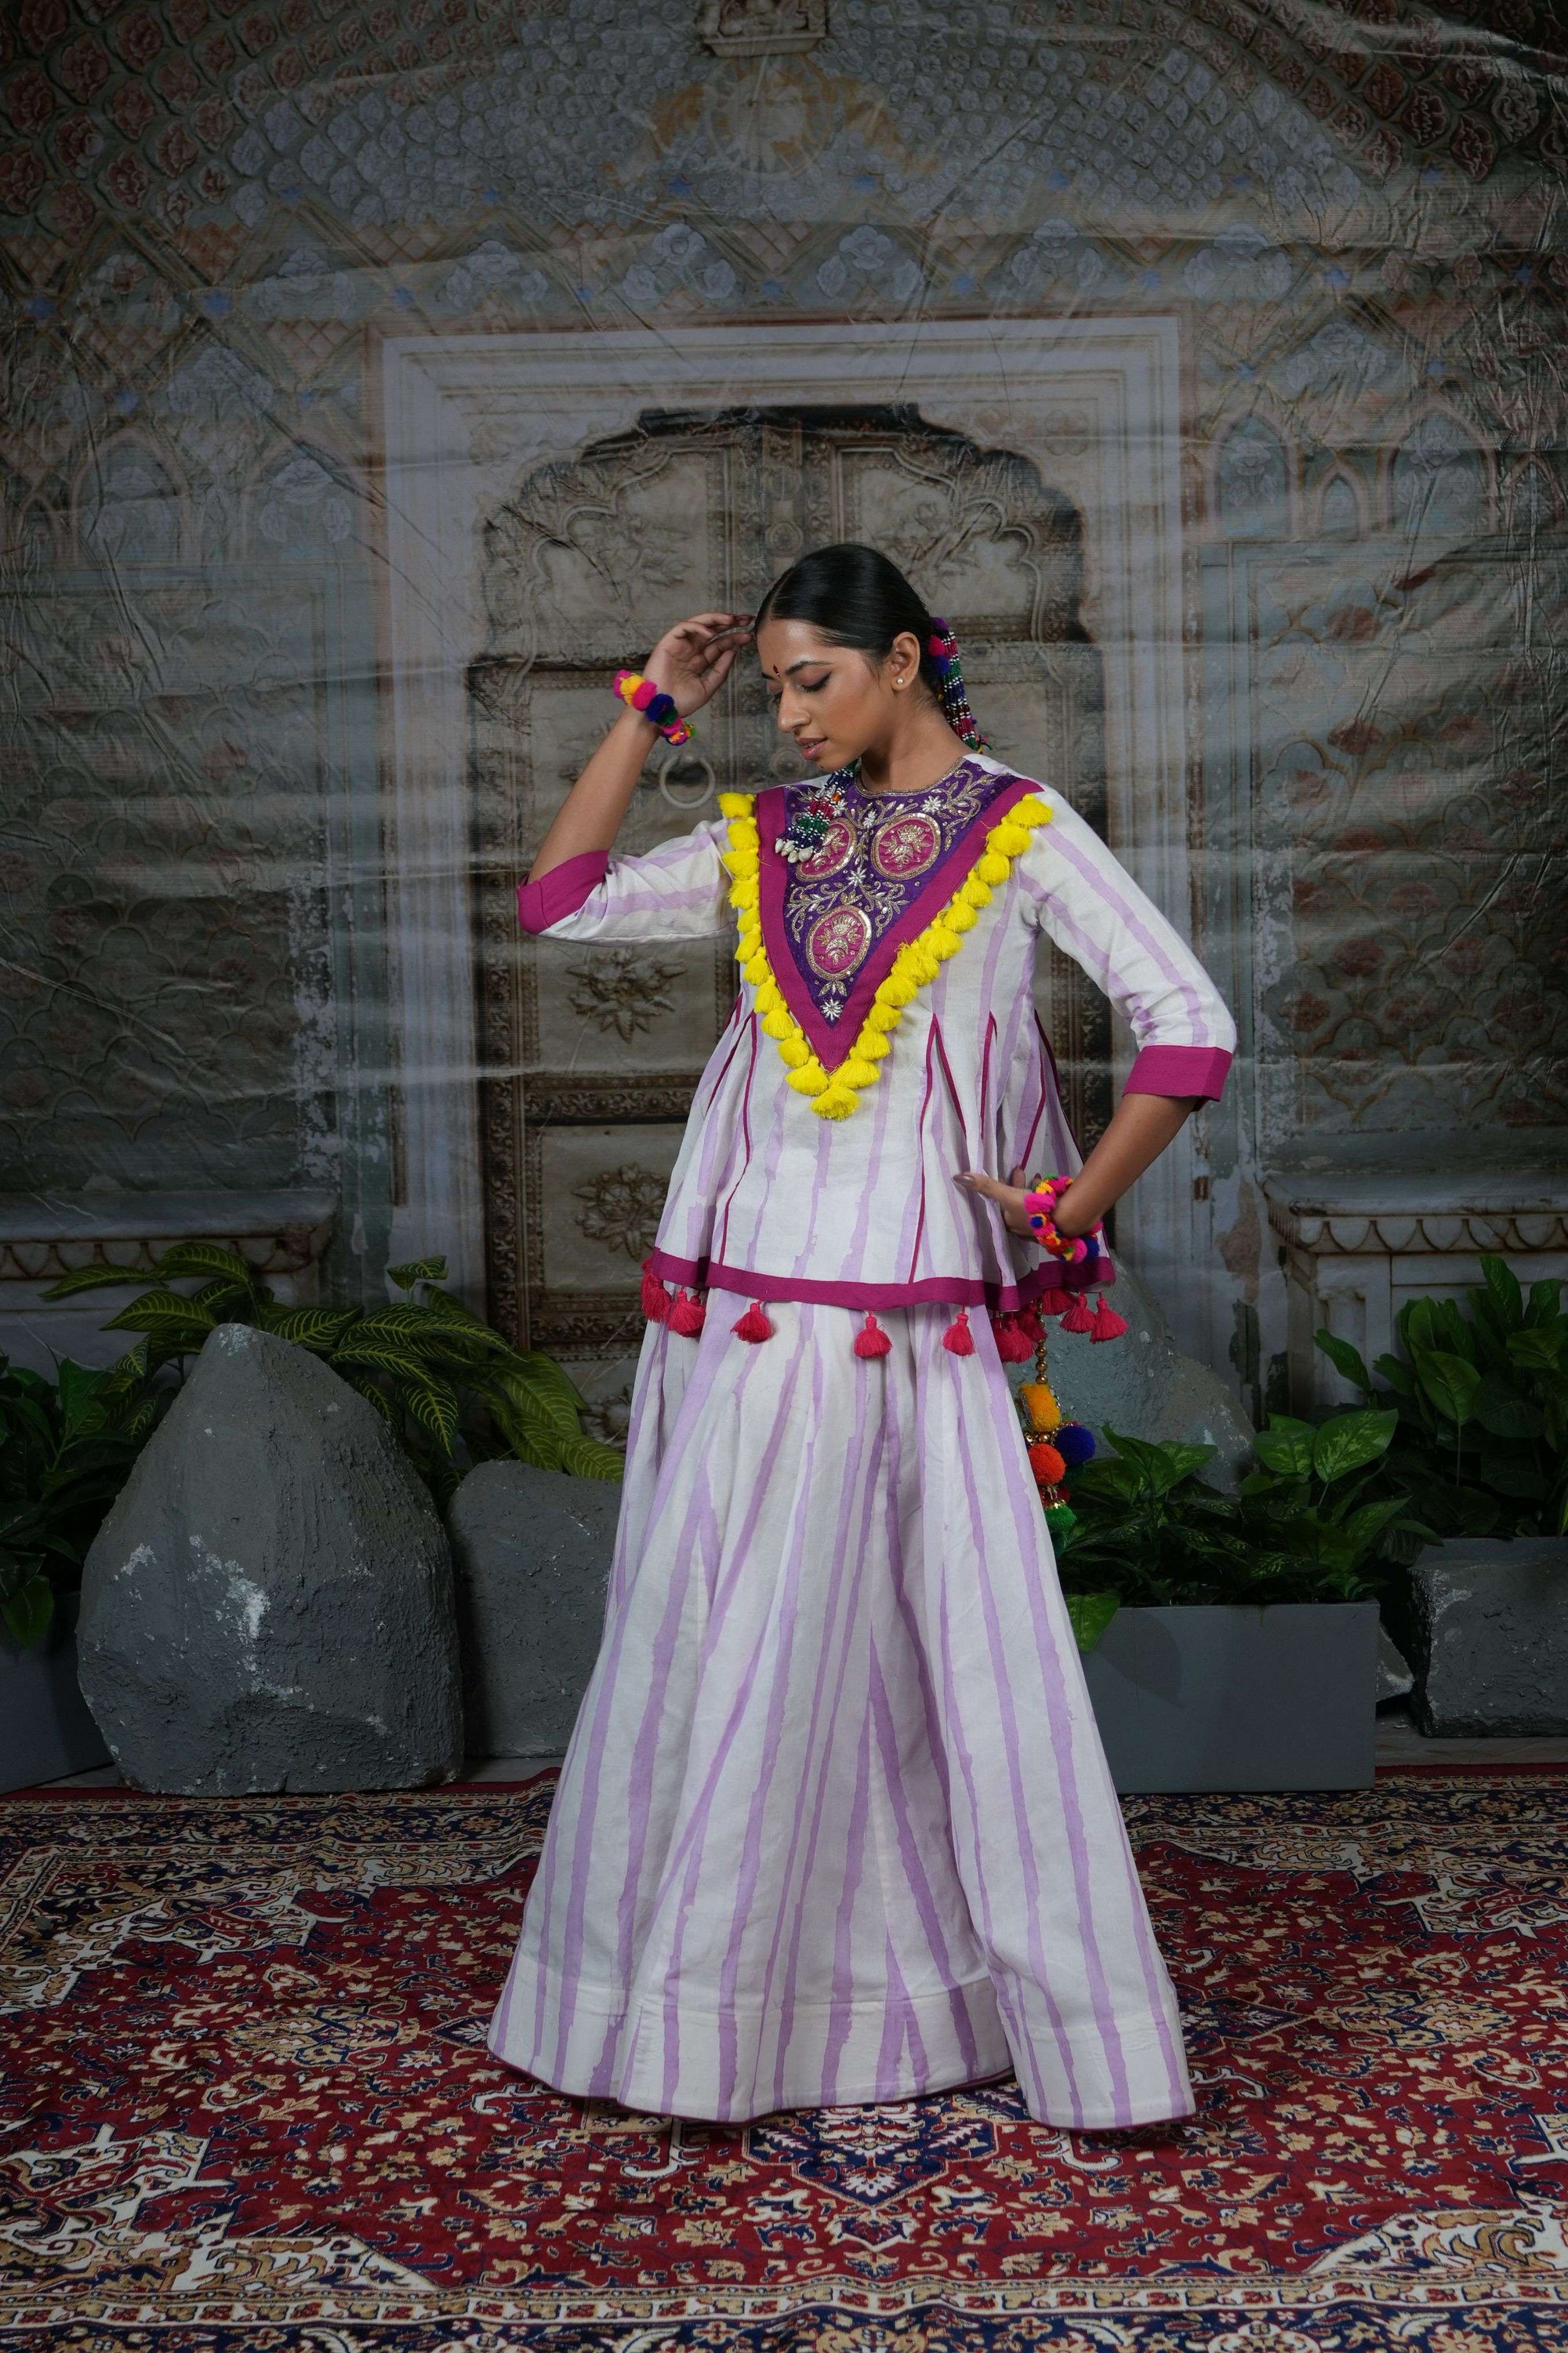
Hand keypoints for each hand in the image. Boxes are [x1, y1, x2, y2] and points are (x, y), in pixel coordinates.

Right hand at [644, 611, 752, 718]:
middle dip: (729, 622)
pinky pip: (683, 627)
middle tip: (747, 619)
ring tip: (732, 619)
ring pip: (699, 624)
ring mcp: (679, 645)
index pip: (719, 644)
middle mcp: (690, 650)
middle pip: (712, 630)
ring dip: (716, 619)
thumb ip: (721, 669)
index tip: (750, 636)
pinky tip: (711, 633)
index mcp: (699, 661)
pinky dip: (697, 627)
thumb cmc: (681, 703)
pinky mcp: (668, 642)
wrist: (661, 710)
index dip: (734, 638)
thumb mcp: (708, 687)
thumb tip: (734, 650)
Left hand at [954, 1165, 1103, 1238]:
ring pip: (1029, 1204)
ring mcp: (1038, 1226)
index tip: (1001, 1177)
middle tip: (1018, 1171)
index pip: (998, 1207)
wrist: (1065, 1218)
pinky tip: (1044, 1182)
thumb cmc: (1032, 1208)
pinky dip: (1041, 1192)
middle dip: (1014, 1186)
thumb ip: (985, 1186)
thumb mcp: (1006, 1194)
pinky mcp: (1053, 1221)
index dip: (998, 1191)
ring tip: (1033, 1175)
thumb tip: (957, 1177)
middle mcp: (1021, 1228)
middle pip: (1014, 1204)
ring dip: (1028, 1188)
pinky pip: (1043, 1205)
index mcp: (1008, 1224)